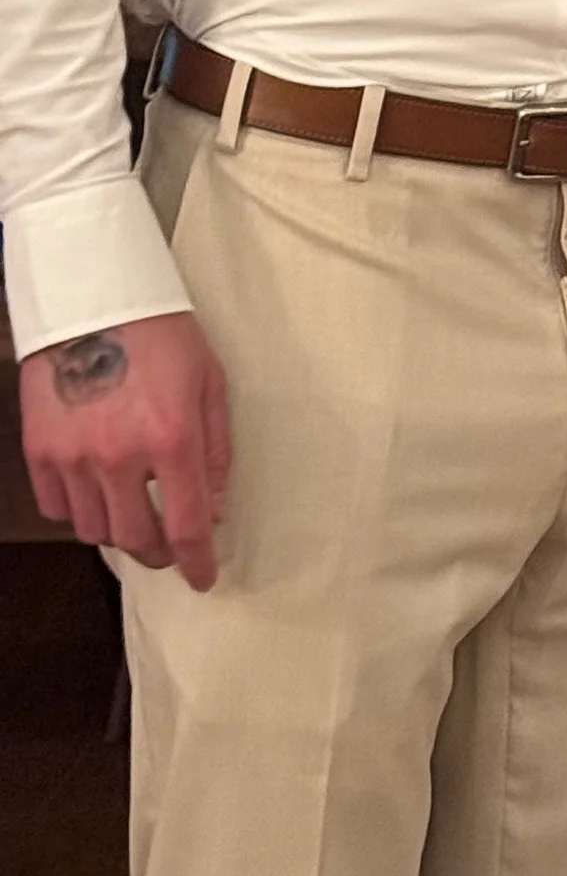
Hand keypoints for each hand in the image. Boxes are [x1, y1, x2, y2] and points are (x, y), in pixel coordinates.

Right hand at [19, 314, 231, 588]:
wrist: (95, 297)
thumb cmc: (163, 334)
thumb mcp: (211, 383)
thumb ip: (217, 450)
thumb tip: (216, 507)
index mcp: (172, 438)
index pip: (186, 526)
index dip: (197, 562)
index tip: (204, 578)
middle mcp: (120, 456)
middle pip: (137, 540)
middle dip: (159, 554)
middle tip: (170, 546)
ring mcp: (73, 456)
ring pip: (95, 530)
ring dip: (119, 529)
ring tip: (133, 508)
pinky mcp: (40, 449)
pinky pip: (59, 507)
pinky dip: (81, 508)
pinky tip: (98, 489)